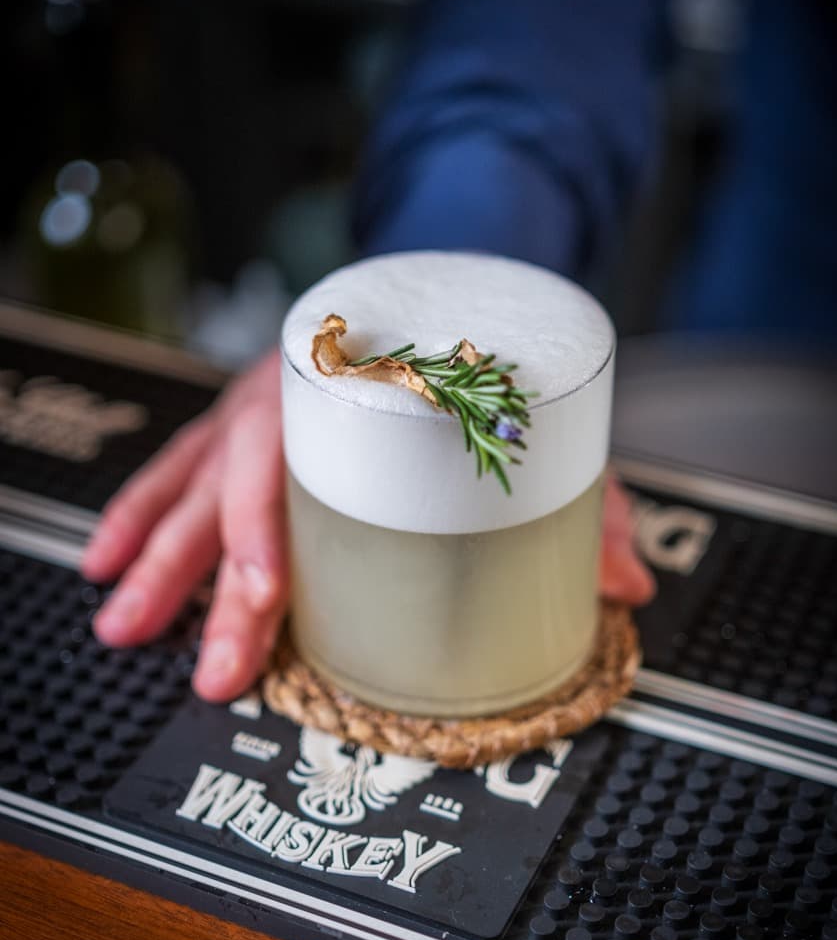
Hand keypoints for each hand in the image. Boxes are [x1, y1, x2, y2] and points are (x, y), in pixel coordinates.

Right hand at [82, 353, 653, 703]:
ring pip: (190, 483)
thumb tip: (625, 585)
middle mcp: (291, 396)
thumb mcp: (534, 419)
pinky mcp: (241, 423)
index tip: (265, 594)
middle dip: (209, 587)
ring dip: (154, 559)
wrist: (438, 269)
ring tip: (119, 623)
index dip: (271, 534)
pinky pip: (178, 468)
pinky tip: (109, 558)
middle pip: (233, 494)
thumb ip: (583, 497)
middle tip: (210, 670)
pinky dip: (142, 515)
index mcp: (354, 388)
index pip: (296, 463)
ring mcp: (257, 408)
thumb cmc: (473, 349)